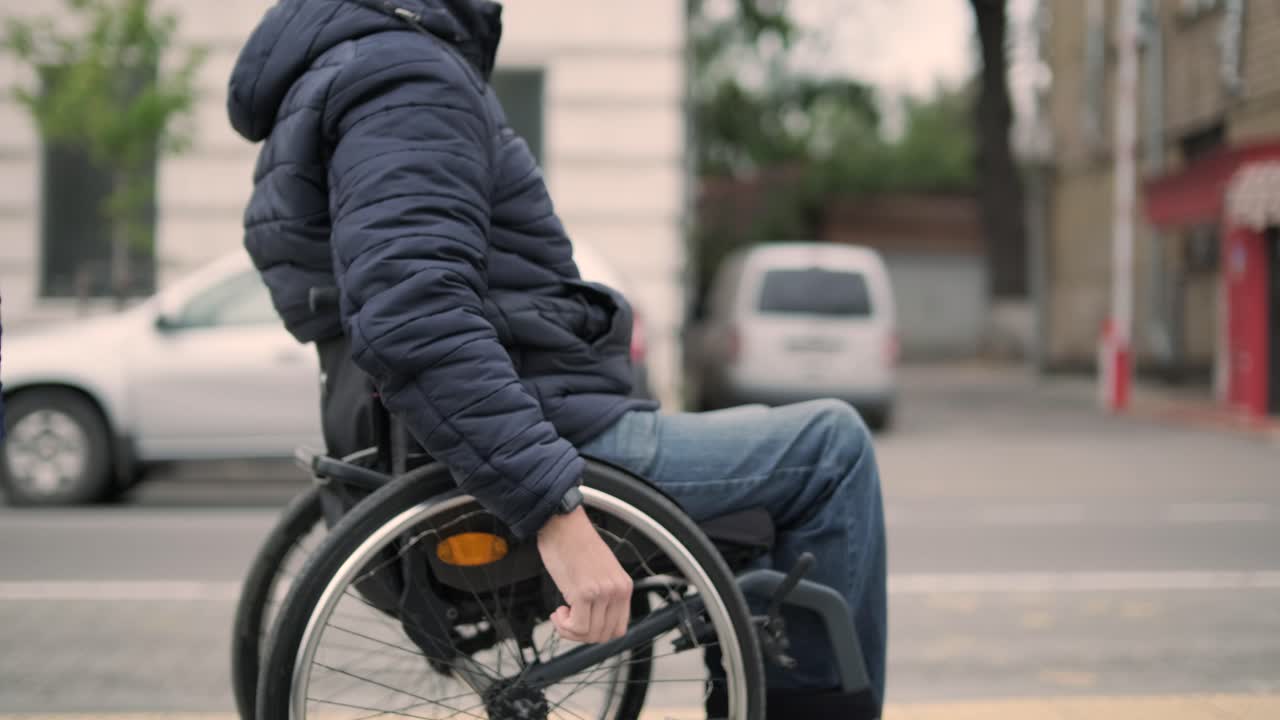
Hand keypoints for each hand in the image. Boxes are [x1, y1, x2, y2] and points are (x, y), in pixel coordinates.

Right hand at [537, 507, 632, 643]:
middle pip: (603, 635)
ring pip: (589, 634)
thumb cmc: (574, 544)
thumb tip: (593, 619)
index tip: (582, 624)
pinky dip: (564, 626)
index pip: (619, 628)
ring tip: (561, 614)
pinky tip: (558, 611)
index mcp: (624, 586)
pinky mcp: (585, 592)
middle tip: (567, 620)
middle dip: (581, 635)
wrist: (562, 523)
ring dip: (570, 630)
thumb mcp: (599, 572)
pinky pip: (577, 627)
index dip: (597, 632)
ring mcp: (602, 592)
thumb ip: (603, 594)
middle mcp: (617, 590)